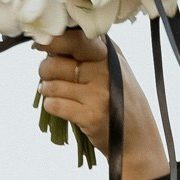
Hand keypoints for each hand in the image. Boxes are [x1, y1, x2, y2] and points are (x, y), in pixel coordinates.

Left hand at [36, 30, 169, 179]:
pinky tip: (60, 107)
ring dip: (47, 90)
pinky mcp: (90, 116)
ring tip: (55, 94)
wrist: (138, 140)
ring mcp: (98, 94)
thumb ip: (91, 52)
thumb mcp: (115, 69)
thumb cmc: (122, 102)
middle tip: (48, 77)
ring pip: (51, 85)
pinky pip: (54, 105)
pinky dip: (51, 106)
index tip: (41, 44)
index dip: (52, 41)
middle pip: (55, 63)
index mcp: (109, 54)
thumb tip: (52, 44)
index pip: (74, 39)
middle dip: (45, 71)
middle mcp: (105, 71)